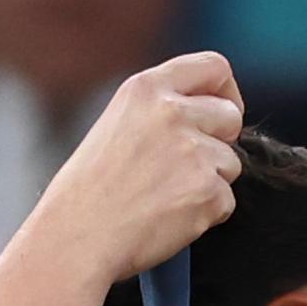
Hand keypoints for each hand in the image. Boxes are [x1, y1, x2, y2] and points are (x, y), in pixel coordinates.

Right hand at [22, 51, 244, 286]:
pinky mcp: (206, 191)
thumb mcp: (117, 125)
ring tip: (164, 198)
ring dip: (208, 183)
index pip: (214, 67)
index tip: (220, 113)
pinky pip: (225, 201)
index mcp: (146, 89)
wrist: (76, 238)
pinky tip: (167, 219)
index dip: (226, 92)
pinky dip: (204, 215)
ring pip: (230, 164)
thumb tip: (208, 117)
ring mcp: (193, 151)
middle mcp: (172, 113)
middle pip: (231, 117)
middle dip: (221, 142)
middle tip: (189, 168)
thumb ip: (160, 112)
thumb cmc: (87, 192)